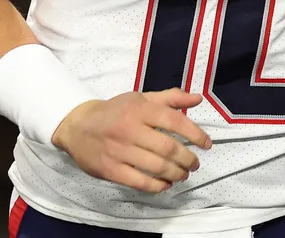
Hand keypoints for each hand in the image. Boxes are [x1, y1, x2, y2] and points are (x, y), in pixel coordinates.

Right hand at [51, 87, 212, 192]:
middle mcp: (130, 129)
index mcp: (140, 109)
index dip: (195, 134)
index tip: (206, 144)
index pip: (175, 121)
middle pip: (168, 148)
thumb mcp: (141, 98)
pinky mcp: (110, 169)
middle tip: (194, 163)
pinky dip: (156, 186)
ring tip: (183, 174)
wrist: (77, 125)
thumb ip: (170, 98)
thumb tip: (197, 99)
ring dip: (176, 173)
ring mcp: (119, 151)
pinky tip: (165, 184)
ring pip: (156, 167)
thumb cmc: (115, 111)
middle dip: (187, 158)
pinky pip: (139, 181)